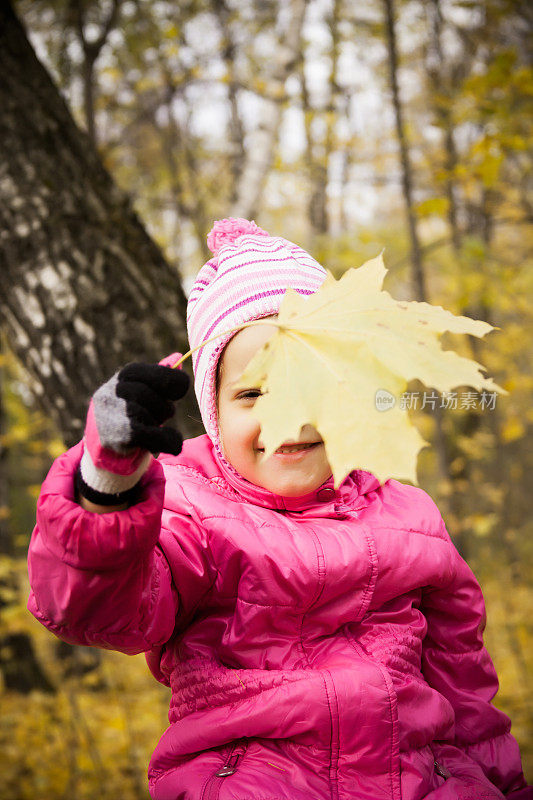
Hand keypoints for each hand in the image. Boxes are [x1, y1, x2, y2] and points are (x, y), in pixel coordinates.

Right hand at [77, 359, 188, 504]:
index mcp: (127, 374)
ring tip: (148, 428)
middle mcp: (116, 389)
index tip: (173, 394)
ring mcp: (115, 412)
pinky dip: (169, 441)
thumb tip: (179, 357)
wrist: (105, 449)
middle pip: (160, 398)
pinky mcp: (119, 435)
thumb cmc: (130, 414)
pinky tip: (169, 442)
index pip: (165, 375)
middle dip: (165, 410)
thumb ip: (161, 376)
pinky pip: (156, 436)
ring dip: (160, 426)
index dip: (176, 387)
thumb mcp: (144, 391)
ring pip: (156, 418)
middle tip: (157, 416)